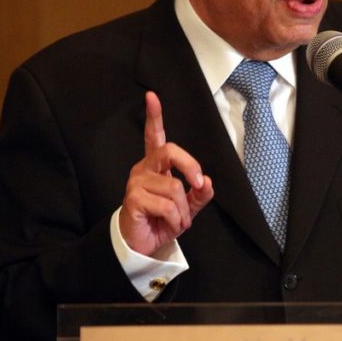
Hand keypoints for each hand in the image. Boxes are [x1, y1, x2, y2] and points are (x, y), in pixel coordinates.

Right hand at [120, 91, 213, 255]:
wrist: (143, 244)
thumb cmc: (162, 220)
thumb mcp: (187, 207)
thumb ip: (199, 193)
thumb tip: (207, 181)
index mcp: (156, 166)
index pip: (154, 136)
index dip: (154, 116)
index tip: (152, 96)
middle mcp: (144, 169)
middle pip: (169, 150)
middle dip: (190, 165)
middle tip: (198, 183)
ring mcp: (137, 182)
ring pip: (175, 187)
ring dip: (183, 209)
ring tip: (176, 219)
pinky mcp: (134, 198)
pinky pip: (167, 205)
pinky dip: (176, 219)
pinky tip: (168, 224)